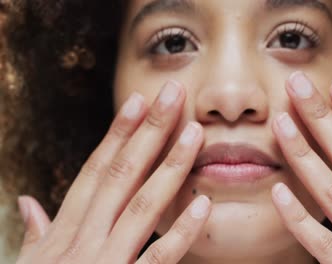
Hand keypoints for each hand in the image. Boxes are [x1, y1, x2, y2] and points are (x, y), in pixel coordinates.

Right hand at [16, 81, 210, 263]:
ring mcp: (102, 263)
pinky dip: (180, 232)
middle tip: (173, 95)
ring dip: (170, 168)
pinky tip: (203, 204)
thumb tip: (28, 203)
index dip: (117, 134)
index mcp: (63, 231)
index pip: (96, 170)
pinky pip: (156, 259)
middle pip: (121, 174)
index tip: (139, 102)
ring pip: (141, 206)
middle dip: (148, 132)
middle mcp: (81, 239)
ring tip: (195, 134)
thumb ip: (34, 234)